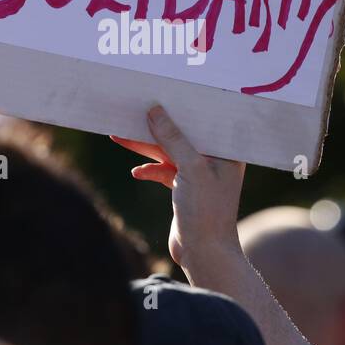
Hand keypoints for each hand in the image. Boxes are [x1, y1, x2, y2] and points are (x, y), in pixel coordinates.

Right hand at [111, 105, 244, 277]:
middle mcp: (215, 159)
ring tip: (118, 135)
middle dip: (156, 126)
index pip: (202, 119)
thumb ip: (173, 138)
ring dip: (146, 147)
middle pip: (181, 135)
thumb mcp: (190, 168)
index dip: (181, 105)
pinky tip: (136, 171)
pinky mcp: (185, 189)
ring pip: (168, 153)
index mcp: (226, 150)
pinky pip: (164, 172)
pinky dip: (150, 170)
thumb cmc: (207, 211)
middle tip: (131, 111)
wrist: (204, 254)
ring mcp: (199, 175)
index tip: (159, 91)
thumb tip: (155, 111)